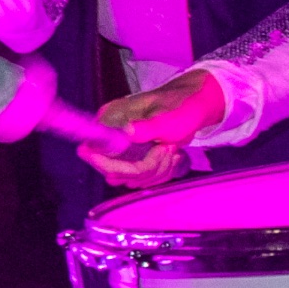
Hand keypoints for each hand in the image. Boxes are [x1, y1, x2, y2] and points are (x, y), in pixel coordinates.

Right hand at [80, 70, 224, 188]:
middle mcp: (111, 135)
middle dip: (144, 169)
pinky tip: (171, 156)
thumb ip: (144, 128)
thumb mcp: (166, 119)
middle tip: (166, 150)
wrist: (196, 107)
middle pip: (112, 171)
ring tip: (172, 149)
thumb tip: (125, 133)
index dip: (114, 165)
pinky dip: (159, 173)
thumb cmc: (182, 107)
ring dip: (156, 171)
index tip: (143, 162)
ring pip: (129, 179)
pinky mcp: (134, 159)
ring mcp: (122, 149)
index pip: (92, 152)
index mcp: (111, 119)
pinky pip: (141, 180)